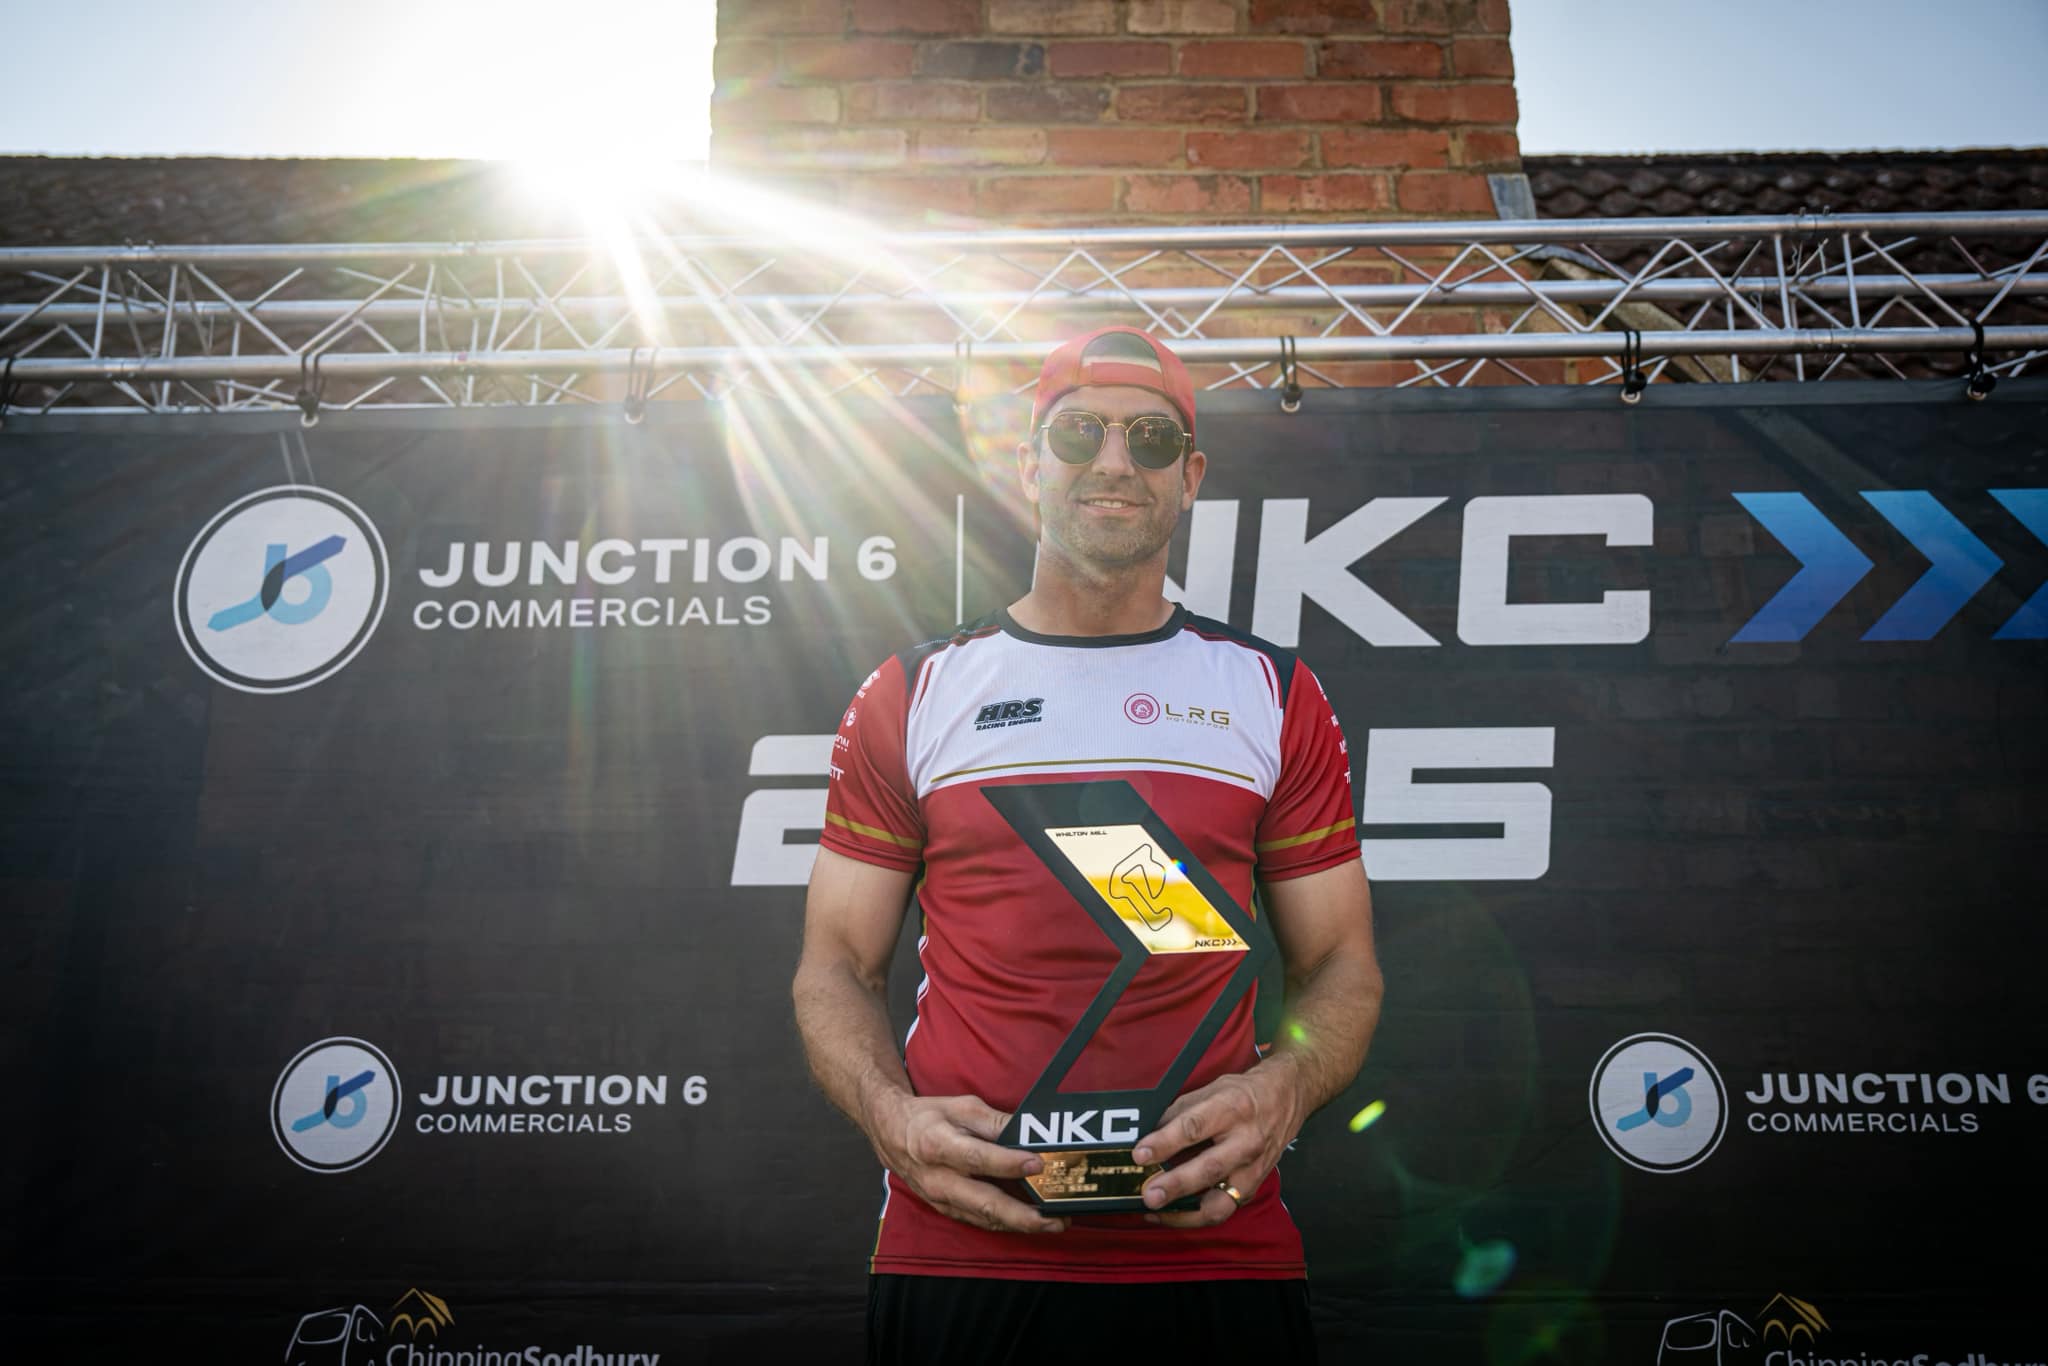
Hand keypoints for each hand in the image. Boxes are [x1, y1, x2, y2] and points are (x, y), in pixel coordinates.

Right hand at [869, 1092, 1069, 1235]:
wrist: (891, 1134)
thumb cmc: (927, 1117)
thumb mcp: (960, 1107)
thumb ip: (994, 1121)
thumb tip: (1028, 1132)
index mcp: (937, 1145)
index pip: (978, 1158)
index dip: (1009, 1163)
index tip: (1038, 1162)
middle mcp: (938, 1179)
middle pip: (984, 1202)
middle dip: (1023, 1215)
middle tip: (1055, 1217)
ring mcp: (940, 1199)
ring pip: (984, 1218)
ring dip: (1020, 1224)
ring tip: (1053, 1222)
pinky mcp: (944, 1209)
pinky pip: (978, 1221)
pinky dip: (1005, 1224)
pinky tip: (1029, 1222)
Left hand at [1131, 1061, 1308, 1227]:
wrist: (1286, 1098)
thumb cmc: (1243, 1093)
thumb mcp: (1210, 1089)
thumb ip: (1179, 1112)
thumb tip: (1147, 1134)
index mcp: (1231, 1109)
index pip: (1194, 1127)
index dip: (1164, 1142)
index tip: (1140, 1155)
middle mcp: (1246, 1141)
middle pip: (1208, 1169)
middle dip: (1175, 1186)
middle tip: (1148, 1195)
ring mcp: (1253, 1169)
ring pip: (1220, 1203)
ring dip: (1185, 1214)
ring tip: (1157, 1213)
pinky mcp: (1253, 1187)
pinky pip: (1223, 1209)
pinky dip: (1196, 1215)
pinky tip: (1174, 1213)